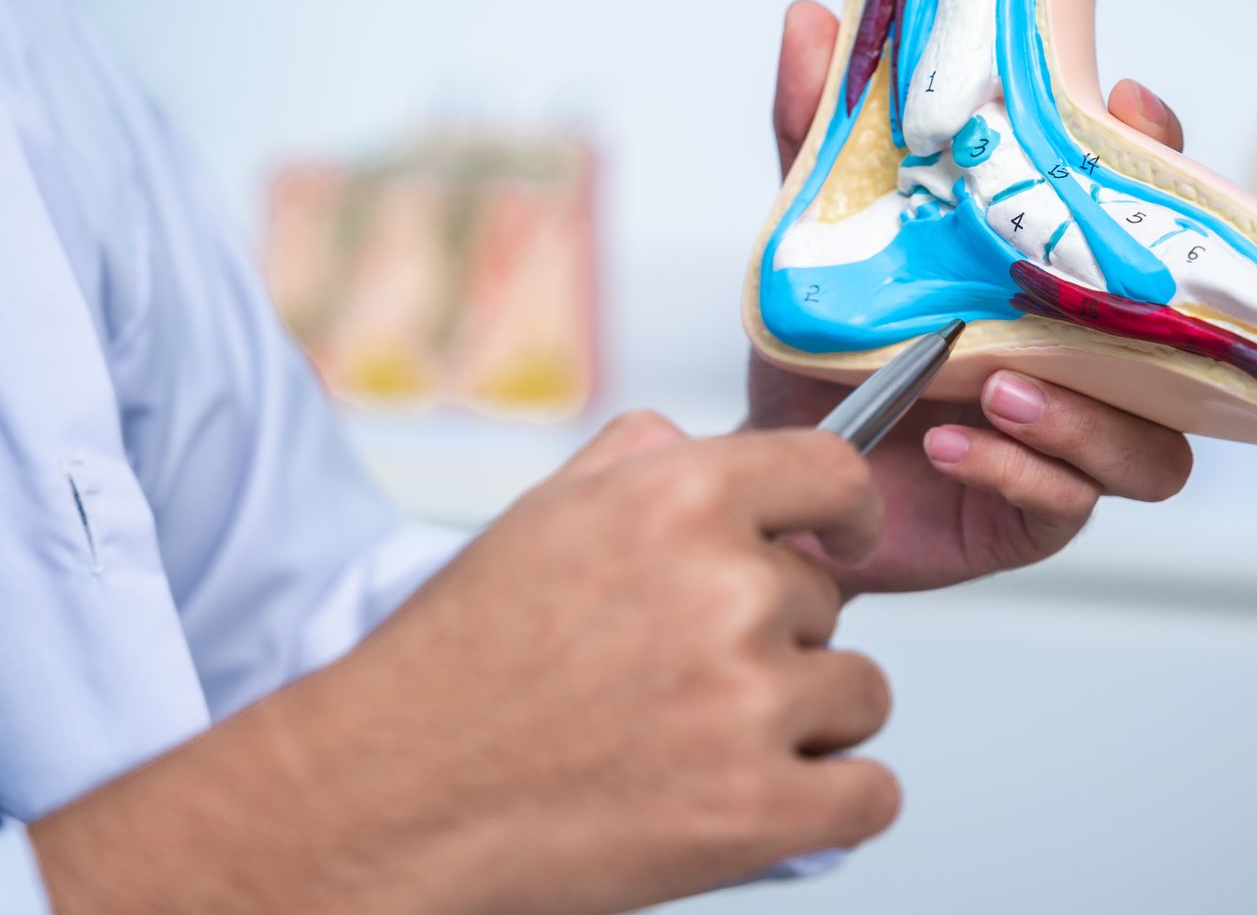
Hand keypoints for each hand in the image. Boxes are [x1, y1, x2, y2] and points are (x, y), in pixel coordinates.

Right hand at [32, 412, 899, 914]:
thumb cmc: (453, 666)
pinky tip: (764, 800)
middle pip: (830, 602)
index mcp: (678, 498)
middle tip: (685, 676)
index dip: (848, 512)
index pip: (834, 473)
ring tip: (706, 739)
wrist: (387, 796)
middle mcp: (727, 589)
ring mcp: (749, 703)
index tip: (846, 537)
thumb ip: (638, 463)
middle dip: (779, 637)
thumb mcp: (540, 517)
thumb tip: (708, 444)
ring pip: (858, 695)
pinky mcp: (760, 811)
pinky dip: (829, 806)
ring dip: (807, 721)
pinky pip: (869, 796)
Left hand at [753, 0, 1256, 595]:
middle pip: (1195, 333)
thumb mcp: (825, 241)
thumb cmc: (824, 360)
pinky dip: (1018, 471)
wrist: (783, 475)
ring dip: (1093, 414)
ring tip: (1008, 386)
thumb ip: (820, 142)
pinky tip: (953, 446)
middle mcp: (1088, 361)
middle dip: (1197, 298)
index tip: (1135, 102)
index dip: (1164, 155)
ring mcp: (1076, 441)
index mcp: (1056, 281)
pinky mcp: (1039, 513)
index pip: (1149, 213)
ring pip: (1155, 442)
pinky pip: (1068, 501)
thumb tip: (814, 25)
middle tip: (1136, 272)